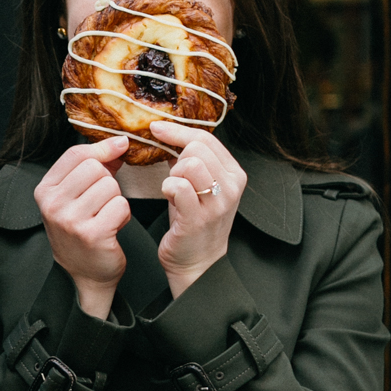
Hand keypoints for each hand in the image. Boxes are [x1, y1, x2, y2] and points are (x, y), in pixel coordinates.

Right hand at [34, 136, 130, 319]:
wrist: (85, 273)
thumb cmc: (82, 230)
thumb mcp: (76, 196)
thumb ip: (93, 166)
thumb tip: (119, 142)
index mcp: (45, 191)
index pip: (75, 155)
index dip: (102, 148)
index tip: (120, 146)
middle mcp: (53, 205)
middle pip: (94, 168)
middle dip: (107, 181)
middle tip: (102, 201)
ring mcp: (70, 220)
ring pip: (110, 186)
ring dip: (116, 199)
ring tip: (106, 215)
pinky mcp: (91, 234)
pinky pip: (120, 205)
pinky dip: (123, 214)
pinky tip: (113, 226)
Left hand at [150, 122, 245, 297]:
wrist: (197, 262)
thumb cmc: (194, 223)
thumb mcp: (199, 187)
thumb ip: (190, 161)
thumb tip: (169, 134)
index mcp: (233, 174)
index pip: (206, 138)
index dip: (177, 131)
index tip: (156, 129)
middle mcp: (231, 186)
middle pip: (197, 148)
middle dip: (176, 158)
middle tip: (172, 176)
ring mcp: (218, 202)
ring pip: (189, 164)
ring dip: (173, 175)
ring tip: (173, 191)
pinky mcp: (200, 217)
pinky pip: (179, 186)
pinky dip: (167, 187)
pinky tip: (169, 197)